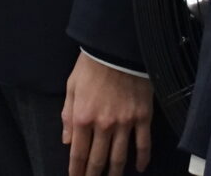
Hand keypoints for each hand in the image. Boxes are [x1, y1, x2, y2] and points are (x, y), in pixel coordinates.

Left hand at [63, 50, 154, 175]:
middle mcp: (103, 125)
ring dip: (115, 172)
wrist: (118, 47)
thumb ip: (67, 115)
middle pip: (98, 160)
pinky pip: (143, 143)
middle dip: (93, 175)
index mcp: (82, 117)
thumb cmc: (92, 65)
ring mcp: (125, 123)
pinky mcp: (142, 117)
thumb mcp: (72, 87)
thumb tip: (67, 140)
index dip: (77, 171)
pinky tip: (139, 168)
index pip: (78, 153)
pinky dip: (142, 158)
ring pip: (119, 157)